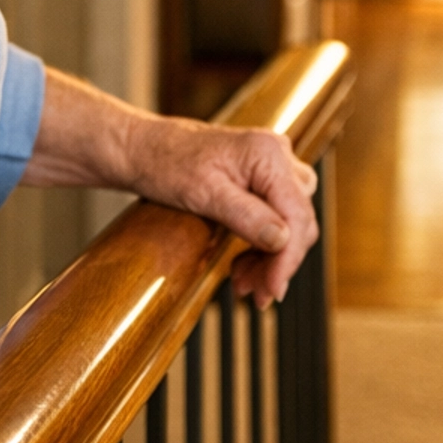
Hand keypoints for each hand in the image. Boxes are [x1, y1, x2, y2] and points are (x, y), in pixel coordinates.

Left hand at [130, 117, 318, 306]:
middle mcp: (278, 156)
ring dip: (271, 257)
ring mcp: (272, 166)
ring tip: (243, 283)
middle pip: (298, 221)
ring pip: (290, 223)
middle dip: (277, 262)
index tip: (272, 291)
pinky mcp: (263, 179)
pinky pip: (277, 217)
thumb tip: (283, 240)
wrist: (145, 148)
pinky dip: (263, 244)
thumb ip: (246, 215)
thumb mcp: (202, 194)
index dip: (287, 259)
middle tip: (255, 295)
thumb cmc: (167, 163)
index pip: (296, 215)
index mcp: (268, 154)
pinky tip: (243, 264)